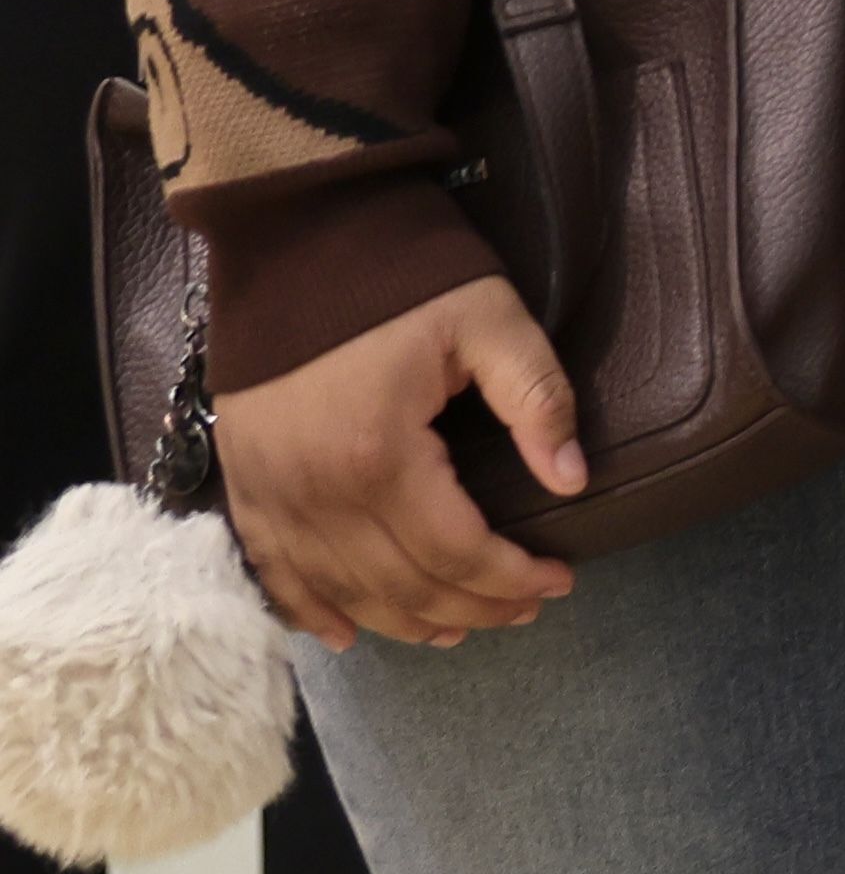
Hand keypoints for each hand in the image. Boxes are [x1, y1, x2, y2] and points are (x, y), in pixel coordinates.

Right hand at [221, 275, 578, 649]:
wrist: (296, 239)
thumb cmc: (402, 279)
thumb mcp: (490, 320)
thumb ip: (537, 400)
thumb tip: (572, 479)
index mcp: (379, 456)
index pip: (457, 551)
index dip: (513, 577)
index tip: (560, 580)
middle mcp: (315, 493)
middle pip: (403, 584)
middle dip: (473, 606)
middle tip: (525, 609)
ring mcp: (270, 495)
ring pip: (342, 592)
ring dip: (404, 621)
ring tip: (461, 629)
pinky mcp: (243, 486)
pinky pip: (275, 573)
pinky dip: (312, 612)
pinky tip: (348, 634)